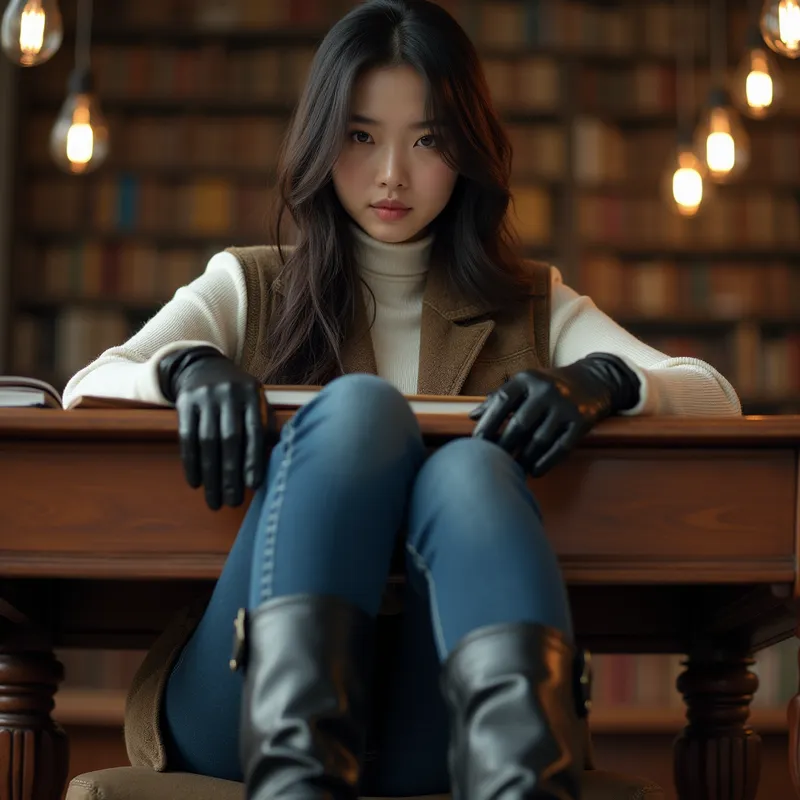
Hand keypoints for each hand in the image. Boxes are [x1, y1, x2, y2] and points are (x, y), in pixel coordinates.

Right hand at [158, 346, 273, 509]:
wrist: (204, 366)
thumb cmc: (238, 394)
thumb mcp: (256, 400)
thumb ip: (266, 426)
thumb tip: (280, 460)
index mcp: (252, 395)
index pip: (254, 431)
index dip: (254, 459)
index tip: (253, 486)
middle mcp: (229, 394)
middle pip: (229, 439)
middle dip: (230, 474)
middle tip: (232, 502)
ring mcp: (205, 397)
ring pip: (207, 442)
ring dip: (210, 475)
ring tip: (214, 500)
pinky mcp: (185, 402)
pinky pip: (187, 437)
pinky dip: (191, 463)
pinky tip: (196, 483)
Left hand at [470, 353, 639, 476]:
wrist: (594, 380)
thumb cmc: (549, 385)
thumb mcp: (525, 384)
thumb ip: (499, 398)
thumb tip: (472, 417)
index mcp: (527, 379)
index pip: (501, 401)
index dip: (487, 424)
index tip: (476, 444)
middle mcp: (546, 390)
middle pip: (519, 425)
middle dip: (504, 446)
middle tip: (493, 463)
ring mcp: (565, 406)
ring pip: (539, 440)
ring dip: (523, 459)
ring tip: (513, 470)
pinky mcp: (581, 421)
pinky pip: (560, 447)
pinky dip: (545, 462)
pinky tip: (534, 471)